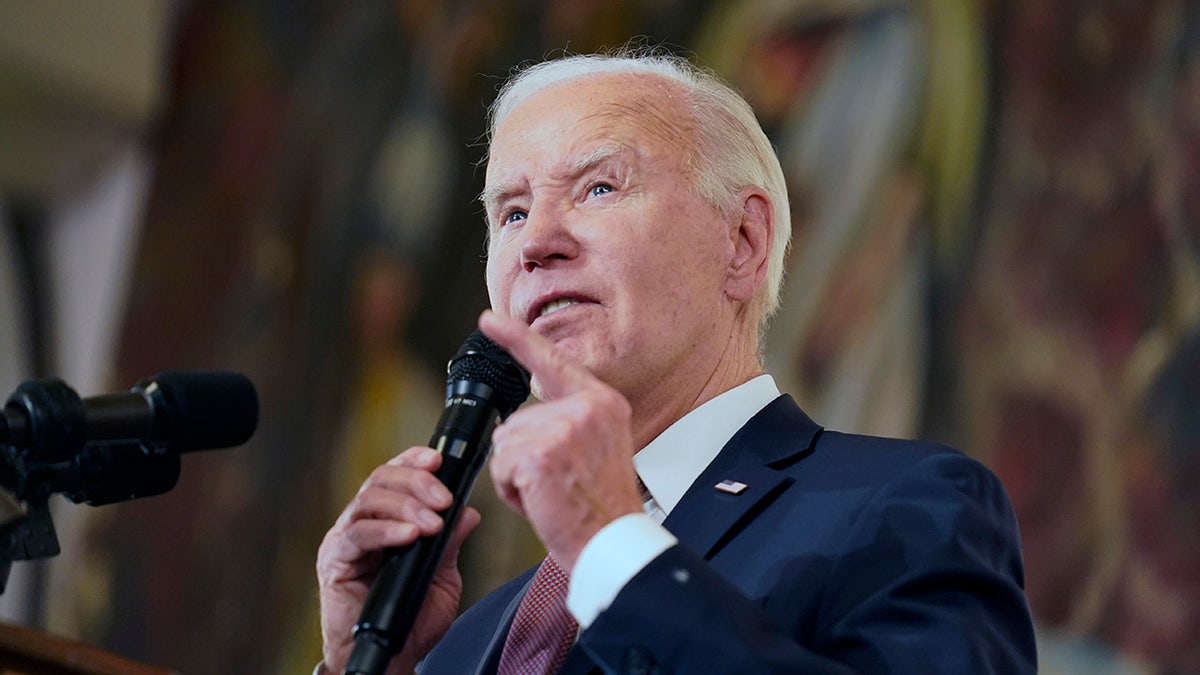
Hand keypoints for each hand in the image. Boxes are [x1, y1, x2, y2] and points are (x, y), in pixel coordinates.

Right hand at [316, 447, 480, 673]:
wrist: (393, 658)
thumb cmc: (412, 620)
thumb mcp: (442, 577)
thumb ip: (449, 544)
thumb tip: (468, 513)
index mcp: (386, 519)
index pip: (396, 475)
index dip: (414, 461)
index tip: (440, 461)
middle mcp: (363, 522)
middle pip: (382, 479)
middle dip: (417, 482)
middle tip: (444, 500)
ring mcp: (346, 539)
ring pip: (369, 499)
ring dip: (406, 505)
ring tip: (431, 524)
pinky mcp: (334, 560)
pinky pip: (357, 534)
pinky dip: (386, 530)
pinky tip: (409, 536)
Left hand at [480, 310, 643, 571]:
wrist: (614, 543)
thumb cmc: (602, 506)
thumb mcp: (600, 448)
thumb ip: (571, 420)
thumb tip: (526, 412)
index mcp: (603, 402)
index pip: (552, 362)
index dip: (516, 338)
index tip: (488, 320)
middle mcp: (586, 408)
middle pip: (518, 420)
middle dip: (524, 455)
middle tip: (560, 484)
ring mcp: (563, 429)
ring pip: (506, 444)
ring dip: (517, 475)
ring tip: (553, 494)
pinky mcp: (540, 455)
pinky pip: (501, 467)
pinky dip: (512, 491)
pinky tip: (542, 503)